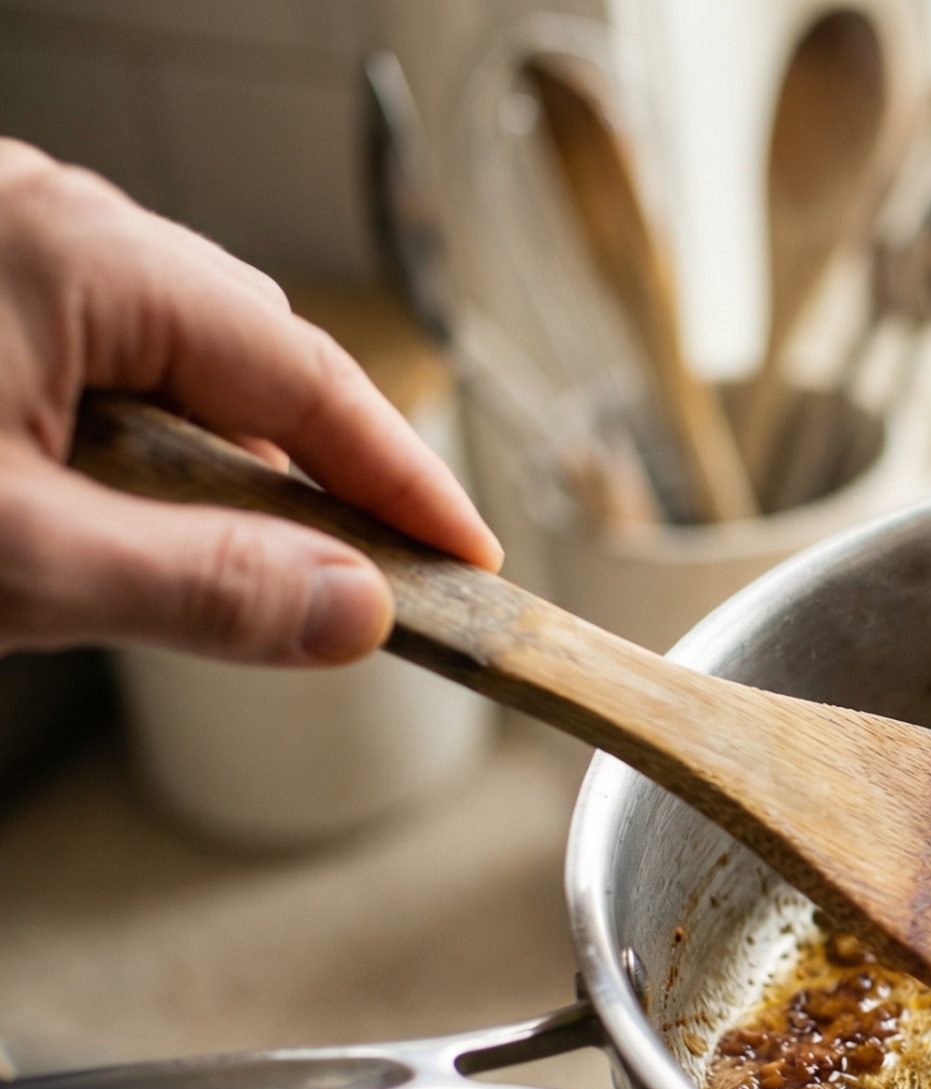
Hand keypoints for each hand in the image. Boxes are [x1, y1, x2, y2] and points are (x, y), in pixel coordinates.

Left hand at [0, 139, 500, 664]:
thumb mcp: (17, 558)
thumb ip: (196, 587)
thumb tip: (355, 611)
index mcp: (81, 253)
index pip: (307, 377)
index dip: (403, 480)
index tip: (468, 560)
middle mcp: (52, 219)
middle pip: (249, 351)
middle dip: (308, 466)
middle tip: (353, 578)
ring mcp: (11, 239)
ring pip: (172, 349)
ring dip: (210, 453)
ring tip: (207, 556)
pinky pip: (96, 344)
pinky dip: (133, 427)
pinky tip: (107, 502)